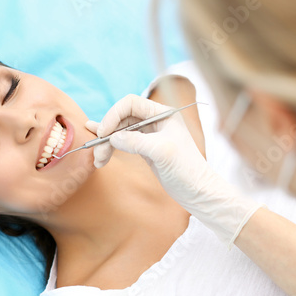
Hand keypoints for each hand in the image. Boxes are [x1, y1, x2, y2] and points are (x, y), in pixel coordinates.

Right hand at [86, 94, 262, 247]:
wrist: (197, 191)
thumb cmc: (187, 169)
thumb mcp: (161, 152)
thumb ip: (135, 141)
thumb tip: (112, 138)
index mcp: (162, 113)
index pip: (131, 103)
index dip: (113, 115)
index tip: (104, 133)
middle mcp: (155, 120)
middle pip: (122, 118)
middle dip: (107, 133)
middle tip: (97, 152)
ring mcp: (149, 134)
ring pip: (119, 131)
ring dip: (106, 144)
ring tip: (98, 160)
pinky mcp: (144, 148)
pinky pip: (123, 142)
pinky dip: (110, 147)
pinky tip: (99, 150)